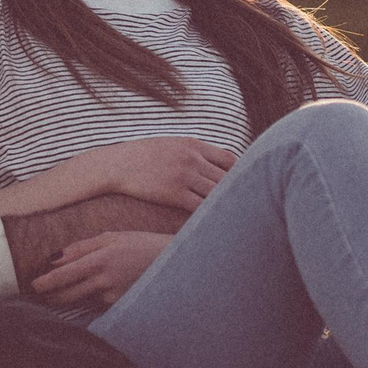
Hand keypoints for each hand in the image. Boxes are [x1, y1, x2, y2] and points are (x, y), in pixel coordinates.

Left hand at [31, 231, 170, 310]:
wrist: (172, 262)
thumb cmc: (140, 244)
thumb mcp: (111, 237)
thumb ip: (81, 247)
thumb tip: (54, 258)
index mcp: (100, 260)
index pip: (63, 276)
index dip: (45, 283)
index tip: (32, 286)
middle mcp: (104, 281)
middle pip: (68, 295)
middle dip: (51, 297)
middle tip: (39, 295)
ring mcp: (113, 297)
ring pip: (81, 301)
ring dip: (68, 299)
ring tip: (58, 295)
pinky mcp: (120, 306)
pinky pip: (97, 304)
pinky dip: (89, 300)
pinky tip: (90, 293)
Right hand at [87, 136, 233, 212]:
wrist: (118, 164)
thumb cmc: (144, 156)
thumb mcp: (172, 144)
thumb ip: (194, 152)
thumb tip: (213, 162)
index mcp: (194, 145)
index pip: (230, 159)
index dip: (240, 174)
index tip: (243, 186)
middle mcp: (193, 159)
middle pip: (227, 177)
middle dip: (238, 192)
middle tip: (249, 206)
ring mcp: (184, 176)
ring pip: (216, 193)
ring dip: (226, 205)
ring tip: (237, 218)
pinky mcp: (174, 193)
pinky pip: (200, 206)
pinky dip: (209, 214)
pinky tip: (214, 222)